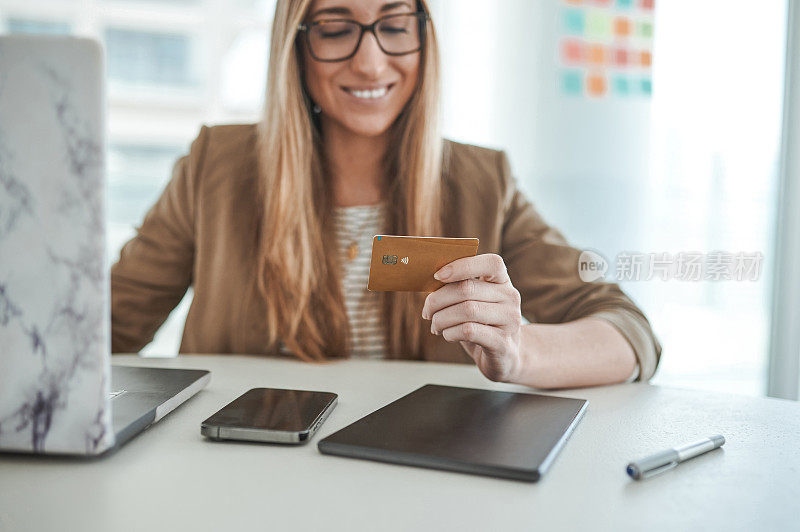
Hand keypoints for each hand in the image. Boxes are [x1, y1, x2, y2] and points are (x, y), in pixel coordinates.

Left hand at [421, 253, 523, 382]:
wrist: (504, 356)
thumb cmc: (481, 323)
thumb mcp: (473, 301)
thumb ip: (458, 287)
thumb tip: (432, 280)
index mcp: (502, 281)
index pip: (491, 263)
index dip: (462, 266)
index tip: (437, 276)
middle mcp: (510, 297)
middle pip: (467, 289)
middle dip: (438, 300)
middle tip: (427, 312)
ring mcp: (510, 320)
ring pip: (467, 310)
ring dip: (442, 319)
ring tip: (436, 326)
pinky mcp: (503, 343)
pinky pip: (469, 331)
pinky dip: (450, 332)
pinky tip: (447, 335)